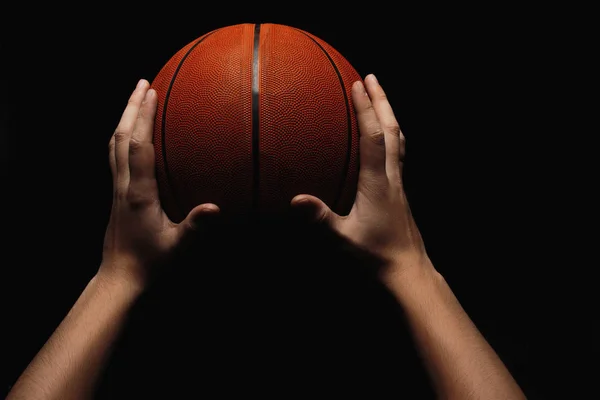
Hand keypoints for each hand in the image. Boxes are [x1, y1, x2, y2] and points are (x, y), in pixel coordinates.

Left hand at [100, 79, 218, 287]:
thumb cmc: (149, 263)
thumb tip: (215, 208)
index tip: (151, 92)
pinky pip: (116, 157)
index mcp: (137, 193)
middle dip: (130, 107)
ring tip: (135, 99)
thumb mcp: (176, 247)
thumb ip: (195, 227)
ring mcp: (117, 189)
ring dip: (124, 118)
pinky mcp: (117, 195)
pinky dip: (123, 137)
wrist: (120, 279)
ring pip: (114, 145)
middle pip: (120, 137)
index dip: (142, 117)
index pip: (137, 146)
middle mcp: (123, 186)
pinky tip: (133, 134)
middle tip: (142, 83)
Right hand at [291, 74, 429, 281]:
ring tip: (380, 95)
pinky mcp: (400, 191)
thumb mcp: (345, 239)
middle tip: (371, 77)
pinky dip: (391, 134)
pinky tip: (385, 135)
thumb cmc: (377, 256)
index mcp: (378, 183)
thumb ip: (321, 219)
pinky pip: (397, 153)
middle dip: (382, 101)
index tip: (358, 84)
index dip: (366, 109)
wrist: (409, 270)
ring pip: (398, 139)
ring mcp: (399, 183)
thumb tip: (295, 201)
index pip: (374, 137)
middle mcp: (392, 177)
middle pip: (392, 130)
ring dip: (389, 113)